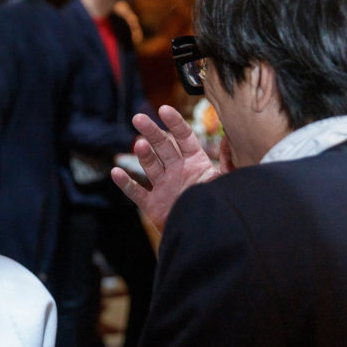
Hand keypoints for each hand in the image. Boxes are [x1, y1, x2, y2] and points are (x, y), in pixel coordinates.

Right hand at [111, 104, 220, 232]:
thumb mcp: (227, 181)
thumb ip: (228, 160)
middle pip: (162, 147)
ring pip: (150, 165)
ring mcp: (163, 186)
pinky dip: (125, 183)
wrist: (208, 236)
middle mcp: (176, 170)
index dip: (174, 123)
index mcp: (195, 162)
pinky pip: (136, 191)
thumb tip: (230, 136)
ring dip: (143, 154)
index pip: (183, 137)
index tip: (163, 110)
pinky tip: (116, 172)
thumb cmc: (219, 206)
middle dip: (151, 132)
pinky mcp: (152, 204)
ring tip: (139, 144)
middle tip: (138, 118)